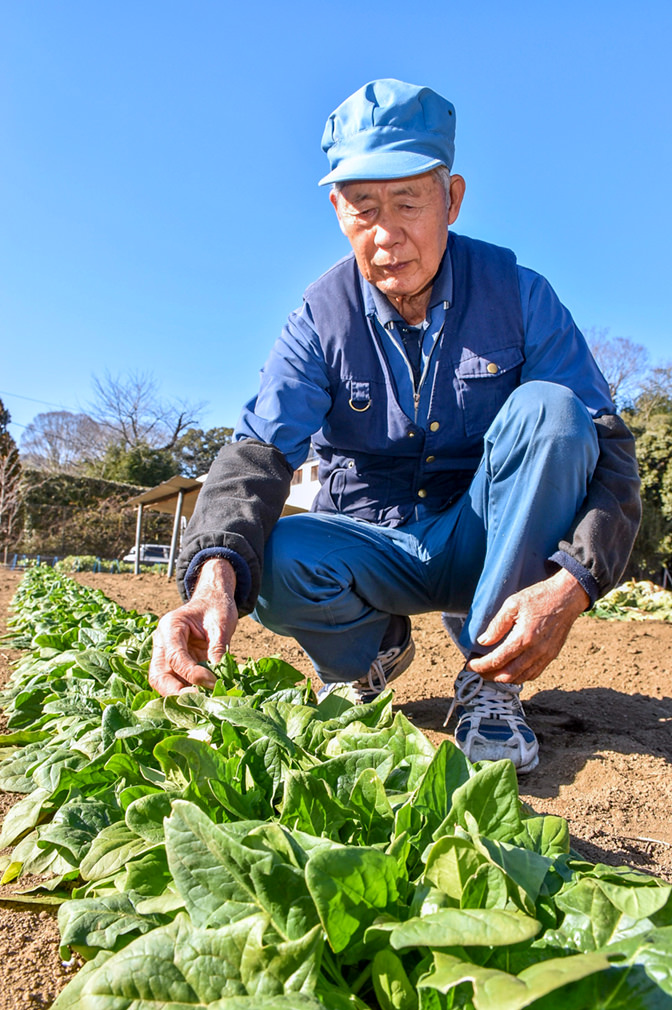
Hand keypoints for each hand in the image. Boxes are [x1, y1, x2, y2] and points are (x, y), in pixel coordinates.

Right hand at [148, 558, 237, 695]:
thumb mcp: (221, 622)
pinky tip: (202, 699)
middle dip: (175, 692)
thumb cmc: (216, 608)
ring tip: (201, 704)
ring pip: (163, 681)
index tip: (212, 682)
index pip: (175, 657)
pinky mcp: (174, 664)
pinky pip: (175, 681)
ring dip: (179, 695)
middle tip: (198, 703)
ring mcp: (166, 654)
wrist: (213, 601)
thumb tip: (217, 671)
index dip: (192, 673)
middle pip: (158, 674)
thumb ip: (217, 645)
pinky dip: (186, 691)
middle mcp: (163, 642)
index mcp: (170, 626)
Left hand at [467, 569, 589, 684]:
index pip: (498, 660)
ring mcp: (545, 655)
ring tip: (491, 673)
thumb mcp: (513, 604)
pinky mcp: (552, 655)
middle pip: (508, 675)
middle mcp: (536, 651)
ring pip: (522, 678)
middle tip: (478, 671)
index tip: (470, 665)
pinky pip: (534, 673)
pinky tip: (511, 671)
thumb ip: (497, 625)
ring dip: (504, 679)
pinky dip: (520, 676)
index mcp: (524, 638)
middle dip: (490, 676)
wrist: (567, 597)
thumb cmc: (540, 596)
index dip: (481, 666)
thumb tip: (483, 641)